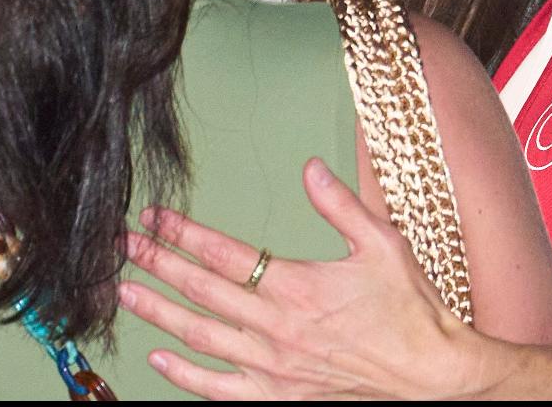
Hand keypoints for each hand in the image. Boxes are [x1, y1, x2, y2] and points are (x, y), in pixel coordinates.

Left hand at [119, 158, 499, 399]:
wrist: (427, 374)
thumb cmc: (409, 307)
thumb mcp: (382, 242)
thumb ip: (340, 204)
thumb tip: (309, 168)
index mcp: (297, 287)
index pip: (225, 254)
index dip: (184, 233)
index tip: (156, 217)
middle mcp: (276, 328)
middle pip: (201, 291)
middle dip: (158, 264)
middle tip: (123, 246)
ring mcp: (273, 368)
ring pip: (200, 338)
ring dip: (159, 313)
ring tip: (125, 293)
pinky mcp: (278, 396)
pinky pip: (218, 389)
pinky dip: (184, 376)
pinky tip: (160, 359)